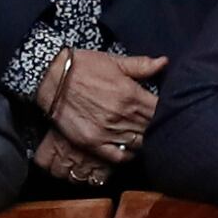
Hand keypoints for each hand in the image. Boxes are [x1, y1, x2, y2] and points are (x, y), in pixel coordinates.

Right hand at [35, 48, 165, 164]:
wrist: (51, 78)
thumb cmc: (84, 66)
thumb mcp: (114, 61)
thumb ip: (141, 65)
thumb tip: (164, 62)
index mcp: (130, 94)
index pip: (160, 109)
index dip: (166, 109)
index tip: (166, 107)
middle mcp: (122, 116)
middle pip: (152, 128)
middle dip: (157, 124)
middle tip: (157, 121)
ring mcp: (107, 132)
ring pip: (139, 143)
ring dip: (145, 139)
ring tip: (144, 134)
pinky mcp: (93, 143)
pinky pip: (119, 156)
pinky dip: (129, 154)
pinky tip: (131, 148)